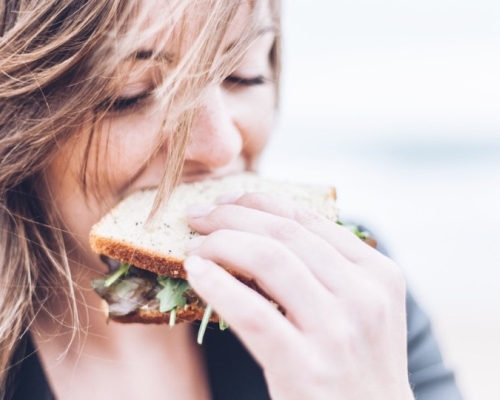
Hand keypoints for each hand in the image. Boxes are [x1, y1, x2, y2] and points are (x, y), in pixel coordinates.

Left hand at [184, 192, 413, 399]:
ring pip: (269, 260)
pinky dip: (217, 286)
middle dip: (231, 216)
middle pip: (284, 233)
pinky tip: (195, 274)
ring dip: (221, 244)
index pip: (308, 219)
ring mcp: (338, 331)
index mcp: (378, 273)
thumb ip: (325, 269)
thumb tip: (260, 230)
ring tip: (193, 247)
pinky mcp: (307, 368)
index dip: (258, 202)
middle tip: (197, 217)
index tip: (224, 202)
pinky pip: (252, 312)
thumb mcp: (359, 310)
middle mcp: (364, 295)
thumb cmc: (355, 367)